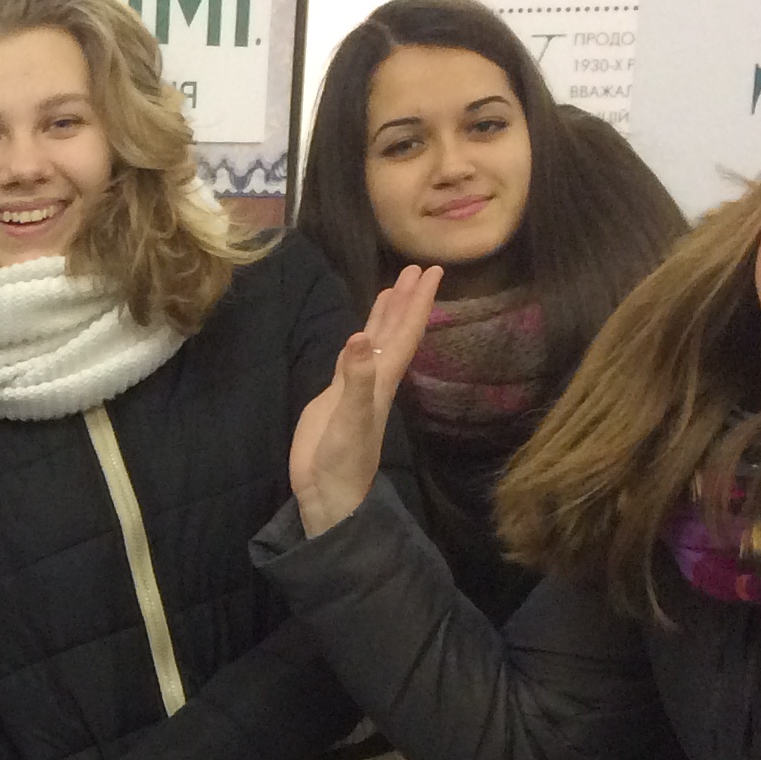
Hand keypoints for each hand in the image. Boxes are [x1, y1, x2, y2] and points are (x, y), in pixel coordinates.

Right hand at [289, 264, 442, 536]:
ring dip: (386, 315)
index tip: (432, 271)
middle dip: (407, 300)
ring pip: (377, 341)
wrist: (328, 492)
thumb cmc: (343, 460)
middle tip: (418, 267)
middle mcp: (375, 377)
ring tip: (394, 287)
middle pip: (396, 331)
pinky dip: (360, 338)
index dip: (419, 303)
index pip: (406, 333)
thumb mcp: (351, 419)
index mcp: (383, 379)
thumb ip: (355, 379)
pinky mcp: (337, 394)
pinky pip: (354, 356)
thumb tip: (358, 337)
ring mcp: (357, 386)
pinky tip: (360, 330)